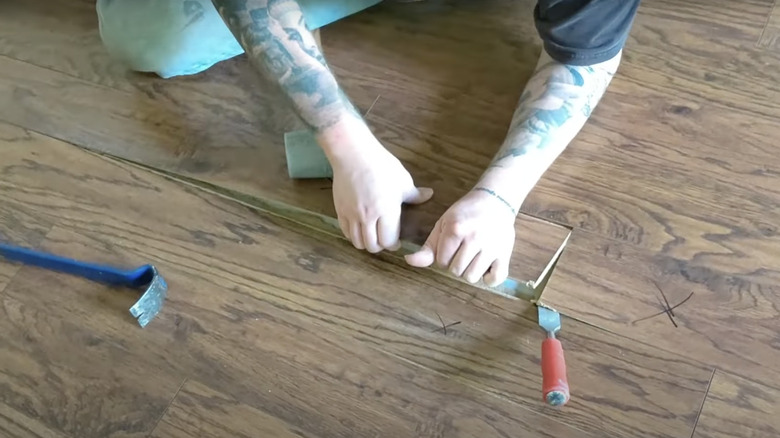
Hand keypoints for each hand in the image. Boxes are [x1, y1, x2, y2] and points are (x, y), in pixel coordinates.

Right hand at [323, 124, 432, 252]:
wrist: (353, 154)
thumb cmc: (381, 165)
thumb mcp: (402, 179)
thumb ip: (414, 194)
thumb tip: (429, 195)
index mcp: (387, 211)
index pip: (388, 240)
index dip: (393, 244)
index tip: (396, 241)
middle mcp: (368, 217)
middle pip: (373, 245)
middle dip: (380, 246)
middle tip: (384, 239)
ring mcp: (352, 215)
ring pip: (358, 242)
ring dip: (366, 243)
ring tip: (371, 236)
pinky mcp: (340, 210)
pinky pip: (345, 232)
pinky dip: (353, 235)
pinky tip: (359, 229)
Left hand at [404, 188, 516, 286]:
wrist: (495, 200)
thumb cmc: (466, 213)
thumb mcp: (443, 224)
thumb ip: (428, 246)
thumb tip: (409, 261)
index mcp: (456, 229)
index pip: (441, 261)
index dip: (443, 257)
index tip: (451, 247)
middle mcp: (474, 238)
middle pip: (455, 271)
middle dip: (455, 265)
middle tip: (462, 252)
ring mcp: (491, 247)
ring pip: (472, 277)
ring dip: (470, 272)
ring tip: (473, 258)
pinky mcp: (505, 253)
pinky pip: (495, 278)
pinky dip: (489, 279)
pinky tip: (486, 268)